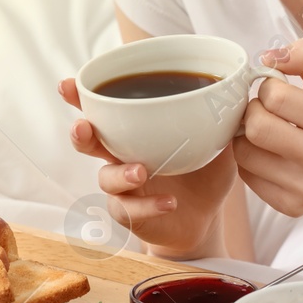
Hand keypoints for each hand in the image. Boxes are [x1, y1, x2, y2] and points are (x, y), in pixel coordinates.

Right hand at [58, 77, 236, 256]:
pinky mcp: (131, 214)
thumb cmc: (203, 173)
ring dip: (121, 173)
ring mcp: (123, 187)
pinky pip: (129, 210)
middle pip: (88, 141)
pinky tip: (169, 202)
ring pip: (106, 178)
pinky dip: (149, 205)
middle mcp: (121, 156)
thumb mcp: (216, 144)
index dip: (80, 97)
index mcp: (134, 132)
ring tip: (141, 170)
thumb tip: (235, 93)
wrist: (206, 217)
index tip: (67, 85)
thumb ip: (219, 122)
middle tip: (83, 127)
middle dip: (81, 132)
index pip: (103, 110)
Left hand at [232, 38, 302, 221]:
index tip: (278, 91)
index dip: (269, 88)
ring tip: (265, 131)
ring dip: (246, 135)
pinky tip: (268, 153)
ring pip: (245, 153)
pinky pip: (246, 176)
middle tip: (265, 110)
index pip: (277, 97)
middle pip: (257, 127)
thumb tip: (269, 56)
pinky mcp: (290, 206)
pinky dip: (250, 159)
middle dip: (253, 111)